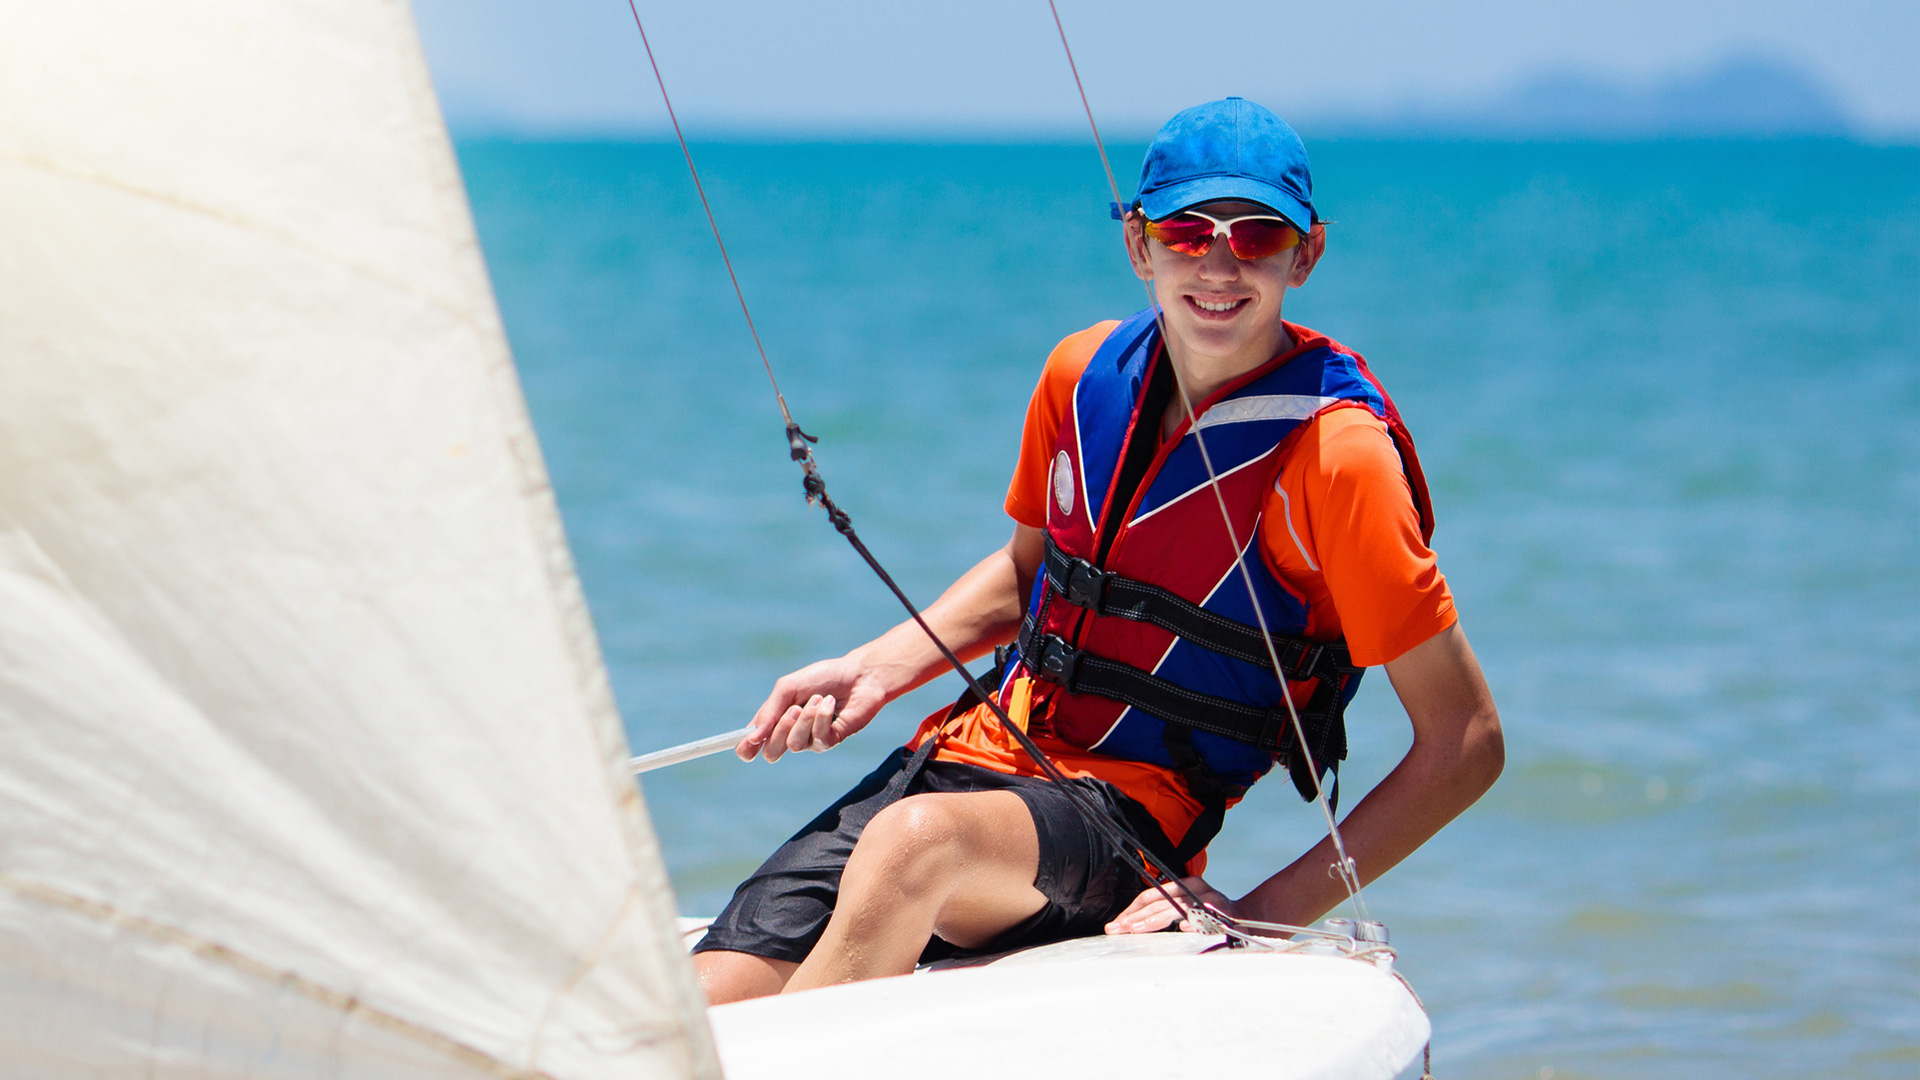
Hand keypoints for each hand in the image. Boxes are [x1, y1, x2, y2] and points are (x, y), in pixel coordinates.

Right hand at [736, 655, 889, 762]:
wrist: (858, 675)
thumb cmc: (824, 677)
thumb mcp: (789, 687)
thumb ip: (769, 710)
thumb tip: (753, 737)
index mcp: (777, 718)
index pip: (755, 742)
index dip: (746, 748)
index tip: (745, 747)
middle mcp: (791, 732)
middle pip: (772, 752)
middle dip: (779, 730)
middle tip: (793, 709)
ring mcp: (811, 739)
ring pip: (795, 745)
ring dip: (805, 719)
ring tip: (819, 698)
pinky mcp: (831, 741)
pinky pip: (818, 740)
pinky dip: (822, 718)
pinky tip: (830, 703)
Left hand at [1104, 875, 1235, 934]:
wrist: (1244, 916)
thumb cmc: (1210, 913)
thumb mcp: (1186, 906)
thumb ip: (1164, 911)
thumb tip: (1133, 923)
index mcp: (1183, 884)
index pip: (1151, 894)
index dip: (1132, 909)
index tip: (1117, 923)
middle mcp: (1194, 888)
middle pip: (1158, 901)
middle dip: (1136, 916)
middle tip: (1120, 928)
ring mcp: (1208, 899)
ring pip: (1175, 908)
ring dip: (1154, 920)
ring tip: (1137, 929)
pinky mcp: (1222, 912)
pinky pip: (1205, 917)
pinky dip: (1194, 922)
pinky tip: (1183, 928)